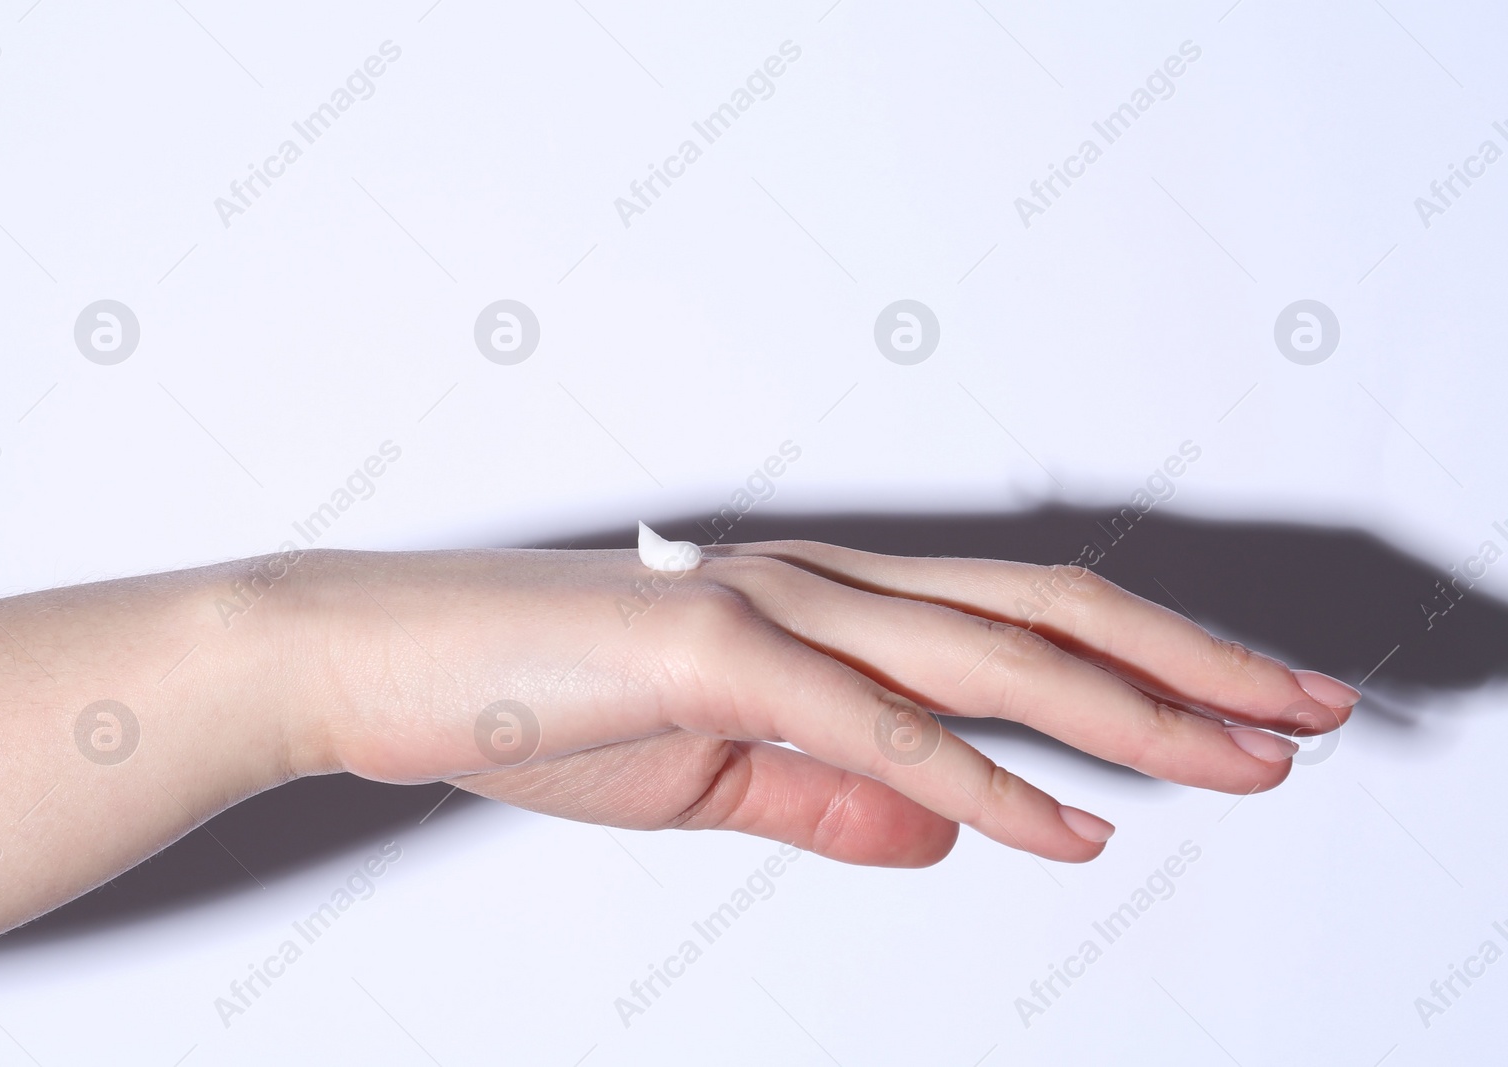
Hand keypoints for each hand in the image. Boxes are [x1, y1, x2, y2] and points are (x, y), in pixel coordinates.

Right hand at [284, 542, 1357, 866]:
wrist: (384, 659)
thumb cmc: (536, 700)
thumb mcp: (711, 773)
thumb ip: (835, 799)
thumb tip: (952, 832)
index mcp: (823, 605)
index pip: (1020, 624)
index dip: (1147, 664)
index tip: (1244, 710)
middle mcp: (819, 586)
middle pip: (1048, 615)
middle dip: (1192, 671)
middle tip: (1313, 713)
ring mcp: (770, 611)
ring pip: (991, 657)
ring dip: (1132, 716)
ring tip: (1246, 762)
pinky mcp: (712, 659)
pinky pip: (875, 729)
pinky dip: (984, 782)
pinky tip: (1069, 831)